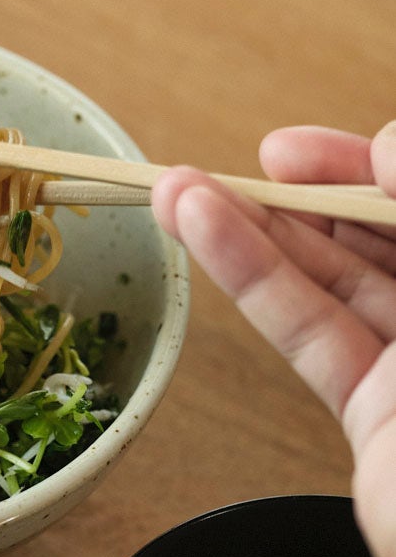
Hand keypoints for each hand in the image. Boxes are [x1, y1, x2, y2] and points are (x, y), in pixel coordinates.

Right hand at [151, 121, 395, 556]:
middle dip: (310, 192)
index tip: (314, 148)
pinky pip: (311, 334)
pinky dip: (253, 284)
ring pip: (336, 280)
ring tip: (181, 189)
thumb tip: (390, 143)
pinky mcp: (373, 414)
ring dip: (256, 232)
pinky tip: (203, 239)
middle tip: (243, 162)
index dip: (376, 166)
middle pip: (385, 233)